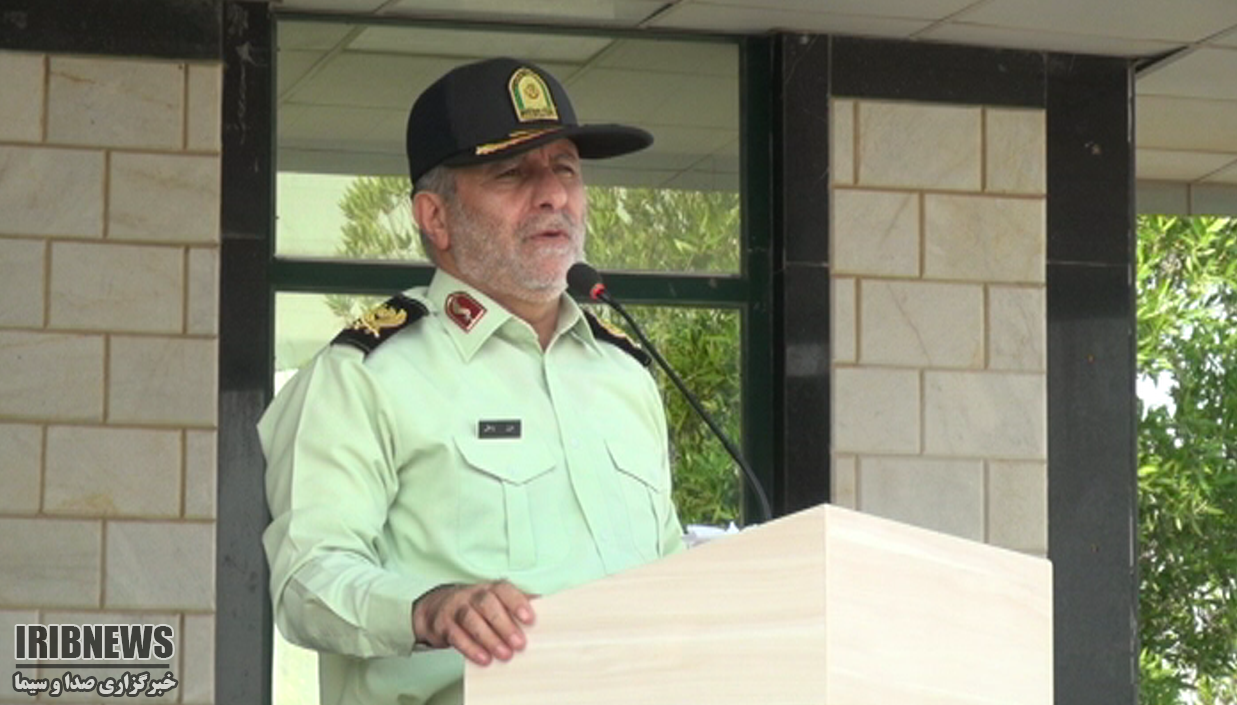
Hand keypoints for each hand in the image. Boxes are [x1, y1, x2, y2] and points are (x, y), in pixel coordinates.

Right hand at [412, 580, 535, 664]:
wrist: (435, 610)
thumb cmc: (474, 608)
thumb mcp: (493, 603)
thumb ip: (514, 607)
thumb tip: (545, 613)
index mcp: (489, 589)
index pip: (504, 590)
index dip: (517, 602)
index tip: (530, 619)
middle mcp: (472, 595)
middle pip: (487, 604)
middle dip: (505, 625)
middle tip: (520, 644)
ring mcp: (456, 608)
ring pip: (471, 619)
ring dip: (489, 638)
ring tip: (504, 655)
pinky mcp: (443, 624)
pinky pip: (456, 635)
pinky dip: (471, 648)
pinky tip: (484, 659)